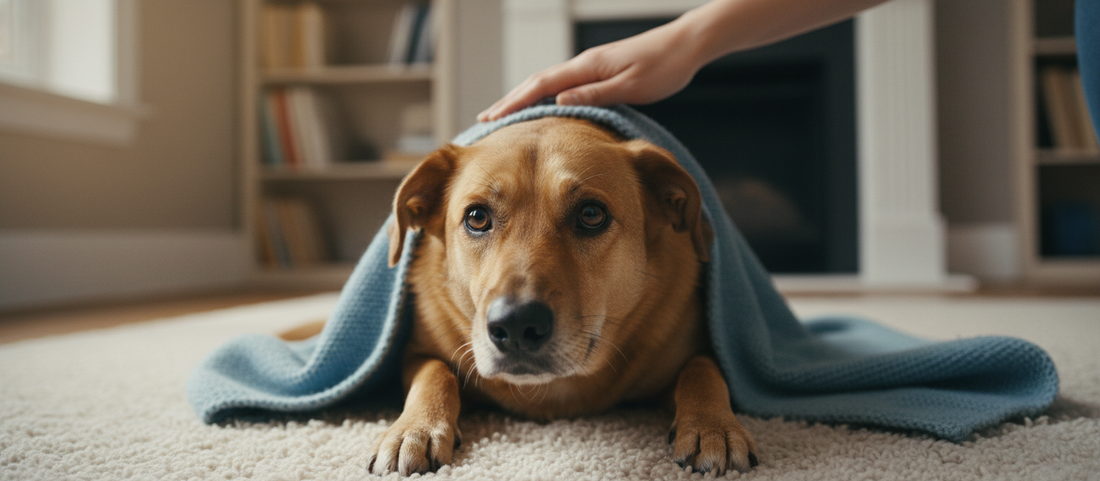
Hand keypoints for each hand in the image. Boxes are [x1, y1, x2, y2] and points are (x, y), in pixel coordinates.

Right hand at [477, 20, 705, 121]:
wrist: (686, 45)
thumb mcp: (631, 86)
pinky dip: (544, 97)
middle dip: (510, 101)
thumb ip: (595, 95)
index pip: (541, 86)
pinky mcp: (599, 72)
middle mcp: (584, 64)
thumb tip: (558, 104)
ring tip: (504, 115)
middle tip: (485, 119)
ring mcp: (590, 67)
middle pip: (536, 83)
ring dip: (523, 99)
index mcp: (587, 67)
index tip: (492, 118)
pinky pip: (562, 85)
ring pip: (547, 83)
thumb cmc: (664, 66)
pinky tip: (541, 108)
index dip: (514, 102)